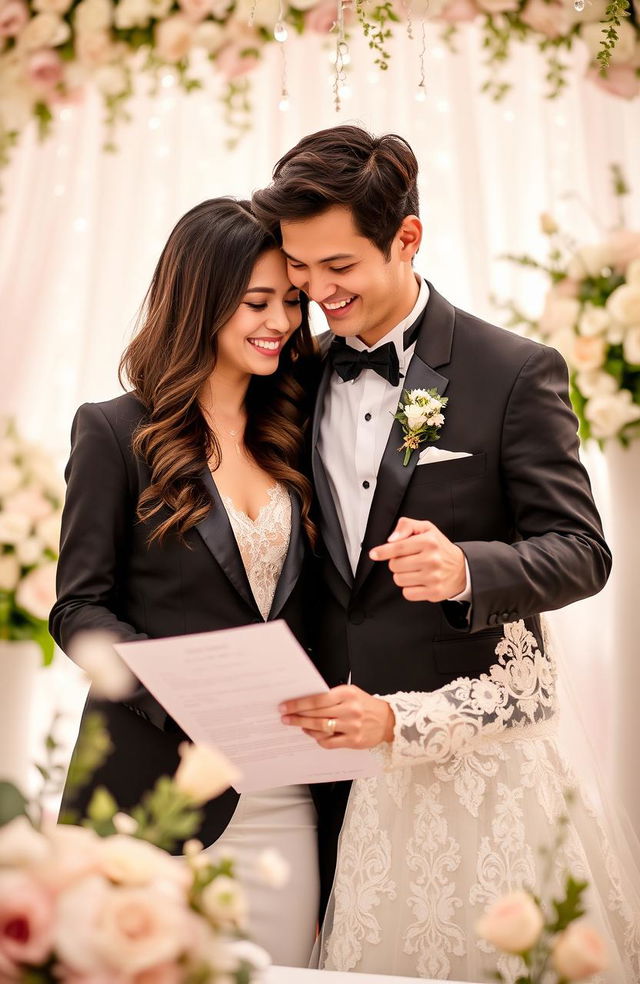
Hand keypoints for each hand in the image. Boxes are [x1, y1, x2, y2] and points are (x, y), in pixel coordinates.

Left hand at [279, 685, 394, 748]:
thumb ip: (332, 696)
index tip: (286, 705)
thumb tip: (306, 702)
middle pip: (317, 713)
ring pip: (321, 727)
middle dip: (297, 715)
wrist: (388, 720)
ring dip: (304, 726)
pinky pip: (329, 742)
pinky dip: (317, 738)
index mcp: (348, 694)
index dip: (299, 703)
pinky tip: (311, 733)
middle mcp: (350, 709)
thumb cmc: (366, 705)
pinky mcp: (353, 741)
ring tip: (295, 724)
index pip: (318, 699)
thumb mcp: (351, 693)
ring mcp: (352, 726)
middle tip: (285, 716)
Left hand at [369, 516, 465, 601]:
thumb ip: (406, 526)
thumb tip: (391, 539)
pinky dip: (409, 589)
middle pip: (395, 565)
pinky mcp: (434, 592)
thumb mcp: (426, 529)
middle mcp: (432, 559)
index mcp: (429, 541)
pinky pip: (407, 593)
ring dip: (402, 576)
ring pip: (399, 580)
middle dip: (397, 562)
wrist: (462, 568)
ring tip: (415, 570)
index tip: (374, 554)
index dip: (383, 551)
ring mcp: (433, 577)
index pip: (398, 547)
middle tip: (409, 560)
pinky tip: (419, 582)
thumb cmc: (440, 547)